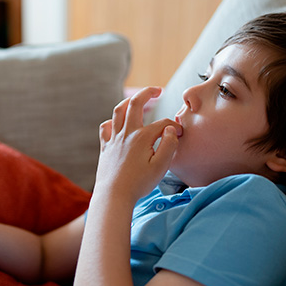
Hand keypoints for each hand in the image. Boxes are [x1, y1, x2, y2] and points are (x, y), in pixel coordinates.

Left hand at [96, 87, 180, 201]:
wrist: (114, 196)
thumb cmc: (139, 183)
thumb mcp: (161, 167)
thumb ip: (169, 145)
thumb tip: (170, 129)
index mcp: (142, 137)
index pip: (162, 124)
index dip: (174, 127)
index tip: (180, 135)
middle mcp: (127, 133)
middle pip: (136, 104)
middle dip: (148, 93)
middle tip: (158, 90)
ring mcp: (114, 139)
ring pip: (118, 111)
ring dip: (128, 101)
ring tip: (136, 99)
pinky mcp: (105, 148)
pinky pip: (106, 128)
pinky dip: (112, 121)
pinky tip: (117, 124)